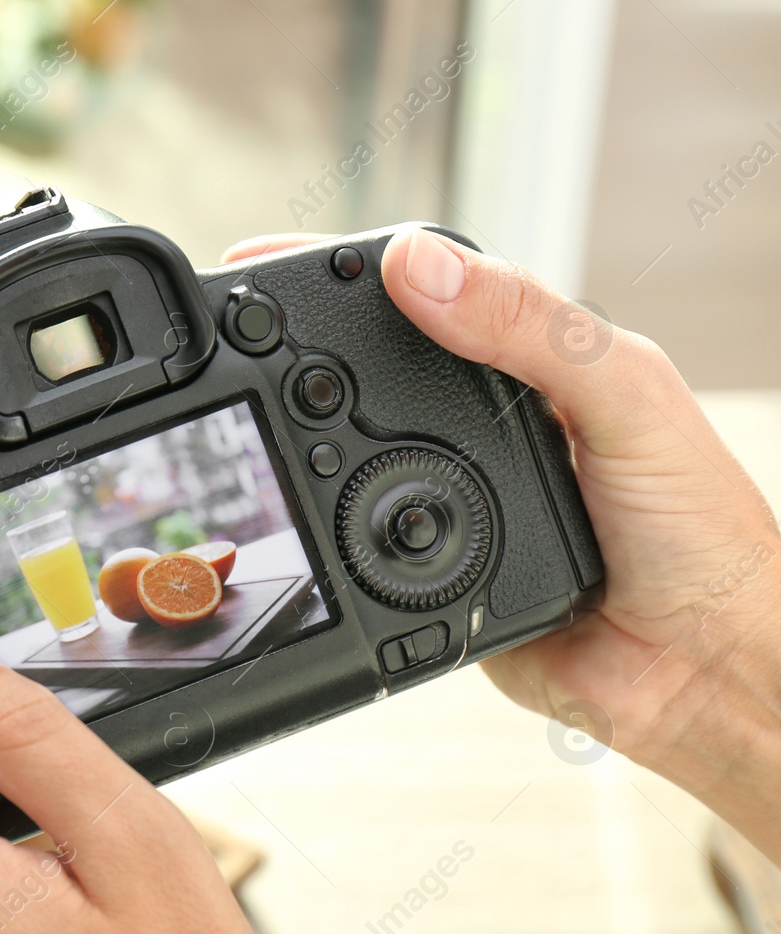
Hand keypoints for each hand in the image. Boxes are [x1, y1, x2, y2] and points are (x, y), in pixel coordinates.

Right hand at [227, 229, 780, 860]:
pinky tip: (296, 498)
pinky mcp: (426, 567)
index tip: (268, 259)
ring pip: (355, 448)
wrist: (698, 672)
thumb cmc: (701, 532)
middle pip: (374, 364)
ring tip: (246, 401)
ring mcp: (451, 495)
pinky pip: (358, 534)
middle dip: (299, 340)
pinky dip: (323, 517)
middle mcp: (488, 421)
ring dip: (301, 427)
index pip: (429, 290)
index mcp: (537, 360)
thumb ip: (532, 330)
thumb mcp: (626, 400)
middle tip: (232, 329)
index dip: (348, 269)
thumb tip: (418, 268)